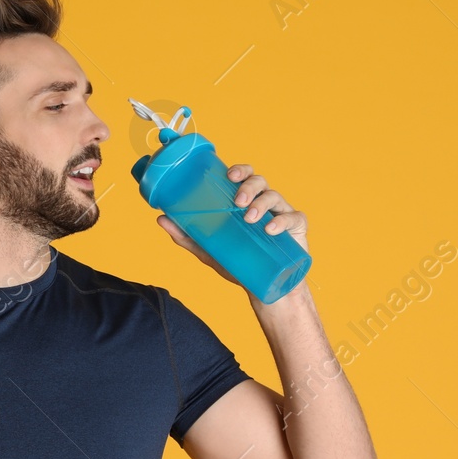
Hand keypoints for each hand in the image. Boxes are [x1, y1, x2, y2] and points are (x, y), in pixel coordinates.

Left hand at [157, 163, 308, 290]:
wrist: (263, 287)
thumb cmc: (238, 262)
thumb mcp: (209, 250)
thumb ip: (186, 235)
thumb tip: (160, 219)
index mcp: (245, 201)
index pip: (244, 176)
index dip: (239, 170)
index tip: (230, 175)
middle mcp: (264, 202)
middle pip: (260, 181)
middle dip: (249, 186)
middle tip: (238, 201)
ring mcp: (282, 212)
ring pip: (274, 196)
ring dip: (261, 204)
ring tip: (249, 218)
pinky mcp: (297, 227)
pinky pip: (293, 218)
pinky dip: (282, 222)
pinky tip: (270, 229)